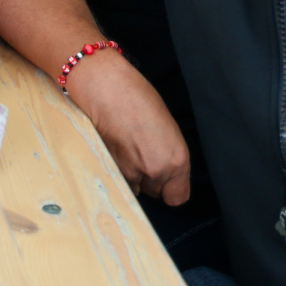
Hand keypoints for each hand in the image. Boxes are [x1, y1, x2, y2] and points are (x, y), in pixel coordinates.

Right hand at [65, 50, 189, 205]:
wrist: (107, 87)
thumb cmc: (137, 97)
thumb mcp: (167, 128)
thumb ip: (168, 154)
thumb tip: (163, 171)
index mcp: (178, 159)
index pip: (177, 198)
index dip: (169, 188)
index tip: (164, 178)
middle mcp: (158, 170)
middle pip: (155, 192)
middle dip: (148, 177)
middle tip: (140, 150)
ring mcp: (133, 172)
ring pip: (134, 188)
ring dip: (131, 175)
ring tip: (125, 147)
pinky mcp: (111, 170)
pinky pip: (118, 180)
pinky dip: (115, 169)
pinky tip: (114, 147)